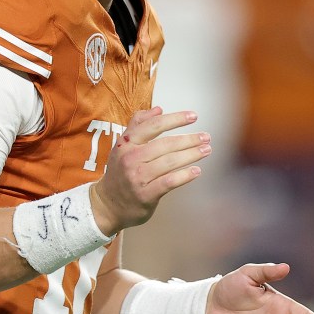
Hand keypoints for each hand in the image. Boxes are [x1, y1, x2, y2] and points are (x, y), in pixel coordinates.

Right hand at [90, 106, 210, 234]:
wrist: (107, 204)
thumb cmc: (120, 172)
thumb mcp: (123, 146)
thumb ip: (138, 124)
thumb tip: (159, 109)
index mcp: (126, 143)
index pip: (153, 126)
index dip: (175, 119)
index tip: (193, 116)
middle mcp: (131, 158)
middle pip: (165, 144)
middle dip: (189, 139)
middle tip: (206, 137)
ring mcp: (137, 177)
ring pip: (169, 162)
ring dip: (191, 155)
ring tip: (206, 150)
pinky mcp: (145, 195)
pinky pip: (169, 182)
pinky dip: (184, 175)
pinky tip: (197, 171)